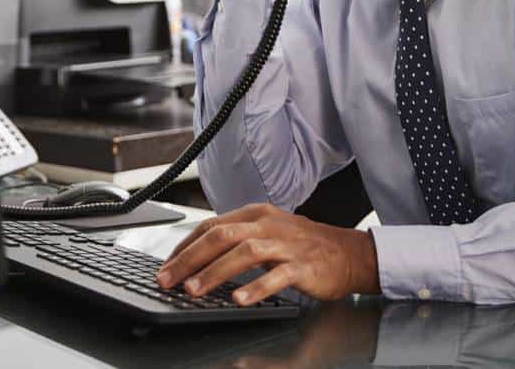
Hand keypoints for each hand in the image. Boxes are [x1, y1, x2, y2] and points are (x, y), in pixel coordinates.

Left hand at [155, 203, 378, 304]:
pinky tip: (239, 299)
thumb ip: (237, 240)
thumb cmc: (304, 245)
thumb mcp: (268, 232)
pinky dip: (256, 287)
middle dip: (189, 259)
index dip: (184, 246)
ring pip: (244, 253)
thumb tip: (197, 257)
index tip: (165, 266)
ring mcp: (286, 244)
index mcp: (256, 215)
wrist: (348, 253)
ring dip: (215, 272)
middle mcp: (268, 225)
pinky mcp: (304, 265)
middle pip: (221, 236)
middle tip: (167, 280)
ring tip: (194, 291)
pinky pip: (276, 275)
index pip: (211, 226)